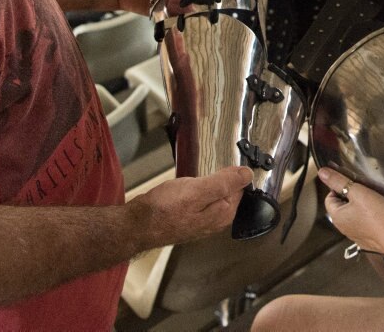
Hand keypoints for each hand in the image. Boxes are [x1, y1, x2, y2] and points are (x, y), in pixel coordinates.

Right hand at [135, 166, 251, 246]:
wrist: (136, 225)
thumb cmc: (163, 211)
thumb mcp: (197, 190)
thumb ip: (224, 183)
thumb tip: (247, 174)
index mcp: (224, 213)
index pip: (241, 187)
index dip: (236, 171)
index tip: (231, 158)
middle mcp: (215, 220)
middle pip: (228, 190)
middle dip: (223, 175)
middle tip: (213, 162)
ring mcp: (202, 219)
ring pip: (213, 194)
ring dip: (209, 180)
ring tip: (201, 170)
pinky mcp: (188, 216)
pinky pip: (200, 198)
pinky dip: (197, 188)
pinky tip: (189, 183)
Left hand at [318, 168, 383, 256]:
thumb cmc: (379, 216)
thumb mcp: (358, 192)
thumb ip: (339, 181)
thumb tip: (322, 173)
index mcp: (337, 217)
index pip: (329, 197)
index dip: (340, 187)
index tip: (353, 184)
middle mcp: (343, 228)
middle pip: (341, 205)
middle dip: (352, 196)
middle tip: (365, 191)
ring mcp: (355, 234)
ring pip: (353, 213)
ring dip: (361, 206)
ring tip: (374, 201)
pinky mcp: (367, 238)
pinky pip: (363, 222)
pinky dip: (369, 216)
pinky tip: (379, 212)